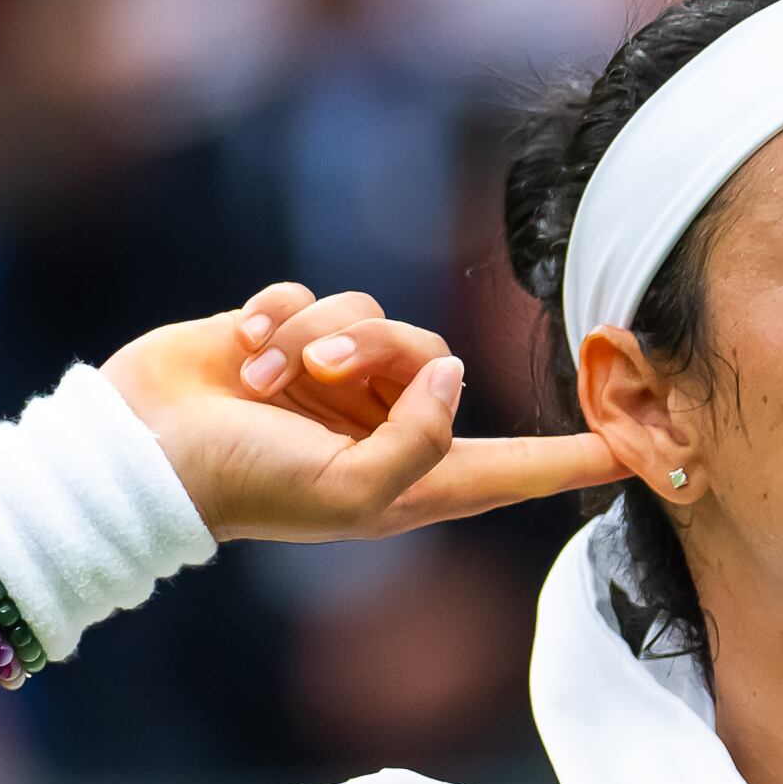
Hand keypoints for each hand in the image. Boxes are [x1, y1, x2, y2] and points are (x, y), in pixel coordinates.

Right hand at [104, 282, 627, 546]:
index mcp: (411, 482)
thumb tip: (454, 372)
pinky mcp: (286, 336)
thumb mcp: (351, 491)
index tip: (639, 448)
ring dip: (317, 336)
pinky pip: (313, 292)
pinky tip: (240, 352)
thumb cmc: (247, 487)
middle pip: (434, 357)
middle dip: (377, 352)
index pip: (514, 469)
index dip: (575, 459)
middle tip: (320, 378)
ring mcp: (333, 382)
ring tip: (265, 376)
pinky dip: (278, 318)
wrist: (142, 451)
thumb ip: (423, 441)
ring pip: (371, 313)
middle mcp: (381, 428)